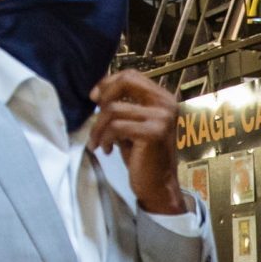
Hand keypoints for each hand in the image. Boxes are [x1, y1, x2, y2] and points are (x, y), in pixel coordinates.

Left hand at [87, 67, 184, 212]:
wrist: (158, 186)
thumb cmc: (143, 156)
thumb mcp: (133, 124)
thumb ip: (124, 106)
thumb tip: (98, 93)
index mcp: (163, 98)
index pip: (132, 76)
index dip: (109, 83)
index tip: (95, 98)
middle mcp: (165, 104)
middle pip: (126, 81)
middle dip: (104, 95)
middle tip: (94, 113)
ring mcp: (161, 118)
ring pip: (114, 109)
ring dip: (98, 126)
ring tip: (97, 142)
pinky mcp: (152, 133)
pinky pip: (116, 127)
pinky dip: (104, 138)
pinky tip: (105, 150)